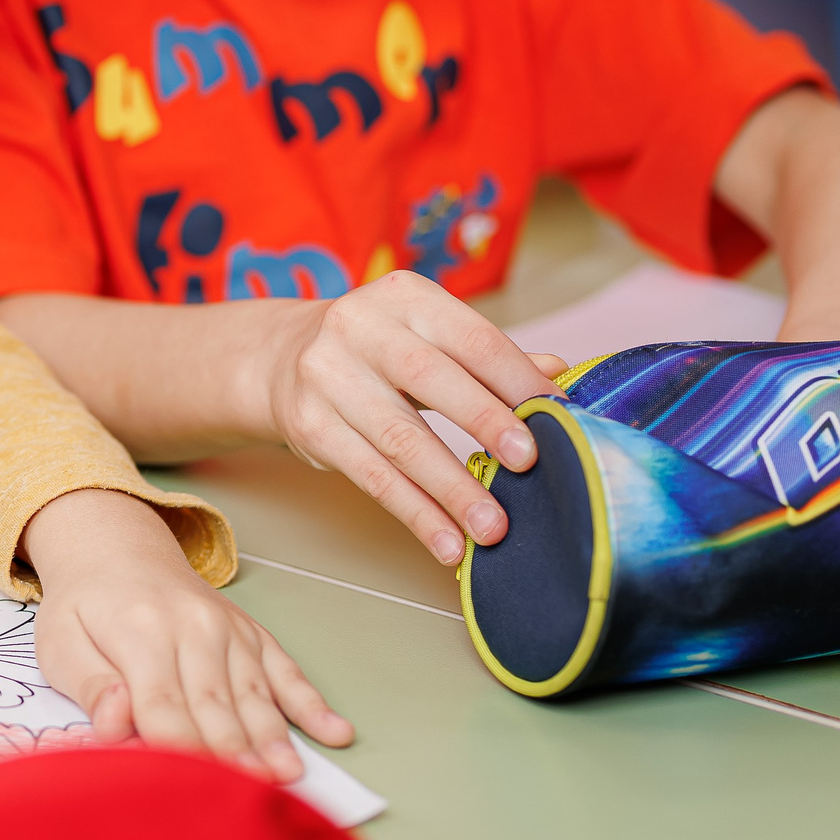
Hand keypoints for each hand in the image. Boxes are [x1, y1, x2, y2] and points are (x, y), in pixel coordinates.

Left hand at [24, 490, 349, 783]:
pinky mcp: (252, 634)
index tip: (192, 791)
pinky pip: (286, 671)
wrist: (116, 551)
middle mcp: (193, 628)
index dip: (178, 750)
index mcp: (141, 632)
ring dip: (274, 739)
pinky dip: (312, 704)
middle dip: (232, 755)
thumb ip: (92, 687)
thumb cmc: (85, 610)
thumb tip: (118, 724)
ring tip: (291, 779)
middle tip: (251, 799)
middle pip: (215, 705)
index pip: (163, 706)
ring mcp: (229, 630)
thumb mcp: (61, 643)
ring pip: (254, 694)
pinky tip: (337, 733)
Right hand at [260, 271, 563, 565]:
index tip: (556, 416)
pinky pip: (371, 476)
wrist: (281, 357)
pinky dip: (415, 513)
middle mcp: (358, 328)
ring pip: (399, 439)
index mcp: (403, 297)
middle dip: (483, 422)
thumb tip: (558, 375)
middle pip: (429, 379)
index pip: (469, 337)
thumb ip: (487, 357)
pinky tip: (446, 541)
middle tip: (528, 463)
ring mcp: (327, 377)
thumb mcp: (428, 334)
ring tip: (491, 527)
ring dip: (451, 488)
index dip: (515, 378)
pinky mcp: (310, 426)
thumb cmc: (376, 349)